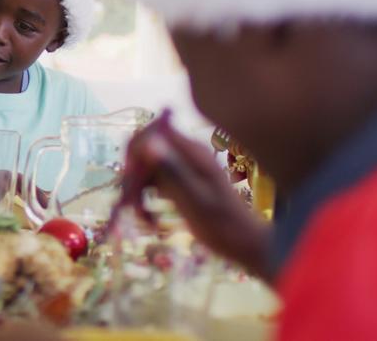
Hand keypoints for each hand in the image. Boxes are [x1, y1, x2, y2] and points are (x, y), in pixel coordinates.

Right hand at [126, 113, 271, 279]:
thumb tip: (149, 142)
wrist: (245, 244)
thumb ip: (172, 171)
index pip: (152, 132)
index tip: (132, 180)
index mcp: (192, 153)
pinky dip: (146, 200)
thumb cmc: (224, 226)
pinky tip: (151, 219)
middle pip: (144, 151)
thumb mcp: (195, 200)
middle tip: (133, 207)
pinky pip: (152, 182)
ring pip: (144, 169)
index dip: (135, 152)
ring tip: (145, 219)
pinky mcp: (179, 181)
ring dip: (137, 193)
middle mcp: (185, 154)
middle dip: (133, 178)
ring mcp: (182, 167)